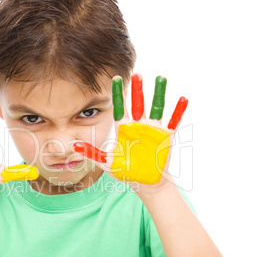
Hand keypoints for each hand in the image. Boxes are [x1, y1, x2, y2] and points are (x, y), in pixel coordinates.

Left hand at [73, 74, 187, 192]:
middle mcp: (138, 125)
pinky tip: (182, 99)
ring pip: (156, 107)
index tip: (114, 78)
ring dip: (158, 93)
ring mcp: (153, 129)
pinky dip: (178, 111)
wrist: (146, 182)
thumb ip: (92, 153)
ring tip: (160, 78)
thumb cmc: (126, 172)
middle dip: (137, 89)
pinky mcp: (166, 136)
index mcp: (124, 129)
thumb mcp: (107, 163)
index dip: (118, 94)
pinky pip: (173, 121)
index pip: (120, 107)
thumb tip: (74, 146)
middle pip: (137, 103)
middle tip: (137, 74)